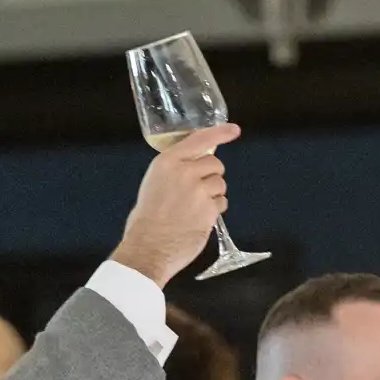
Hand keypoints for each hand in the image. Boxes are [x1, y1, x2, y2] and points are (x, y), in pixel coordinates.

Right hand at [110, 124, 239, 286]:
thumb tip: (192, 170)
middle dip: (211, 175)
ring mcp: (199, 191)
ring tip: (195, 209)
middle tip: (198, 191)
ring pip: (220, 184)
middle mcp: (185, 172)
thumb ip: (173, 172)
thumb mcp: (153, 184)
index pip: (199, 139)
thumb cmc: (145, 222)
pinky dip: (214, 211)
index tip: (234, 130)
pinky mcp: (209, 209)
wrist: (148, 249)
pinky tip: (198, 220)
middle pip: (214, 163)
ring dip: (213, 194)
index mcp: (167, 162)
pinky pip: (221, 203)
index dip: (220, 132)